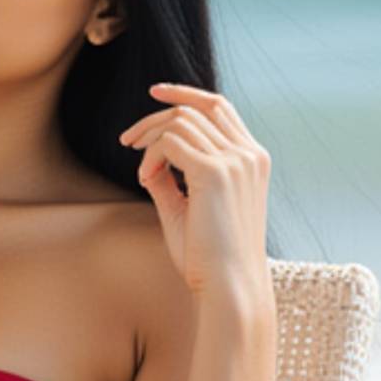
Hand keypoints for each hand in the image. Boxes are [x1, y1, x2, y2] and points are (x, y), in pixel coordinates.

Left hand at [116, 83, 272, 295]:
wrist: (228, 286)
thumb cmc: (209, 258)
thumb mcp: (189, 208)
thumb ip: (172, 179)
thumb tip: (148, 158)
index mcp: (252, 160)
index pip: (220, 107)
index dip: (186, 94)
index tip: (155, 93)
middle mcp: (249, 154)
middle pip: (197, 108)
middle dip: (156, 116)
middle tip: (127, 139)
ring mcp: (236, 161)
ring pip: (180, 121)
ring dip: (150, 140)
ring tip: (142, 172)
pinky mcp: (216, 172)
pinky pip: (170, 142)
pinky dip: (150, 157)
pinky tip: (146, 181)